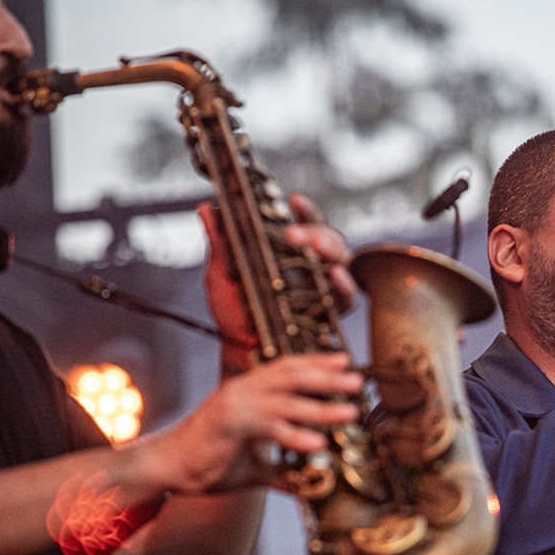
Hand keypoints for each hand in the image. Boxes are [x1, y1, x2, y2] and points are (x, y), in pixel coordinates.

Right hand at [137, 352, 363, 494]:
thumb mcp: (253, 466)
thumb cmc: (206, 462)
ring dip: (320, 406)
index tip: (345, 361)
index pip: (286, 367)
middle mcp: (242, 391)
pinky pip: (267, 426)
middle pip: (291, 375)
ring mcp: (234, 405)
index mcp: (248, 390)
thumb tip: (305, 483)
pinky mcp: (227, 425)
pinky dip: (294, 434)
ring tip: (348, 412)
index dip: (316, 361)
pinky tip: (316, 442)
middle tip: (358, 381)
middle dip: (328, 376)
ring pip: (285, 400)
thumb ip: (280, 471)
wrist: (166, 468)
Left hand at [199, 193, 358, 376]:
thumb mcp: (221, 276)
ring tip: (314, 247)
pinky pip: (347, 298)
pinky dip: (344, 285)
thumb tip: (207, 208)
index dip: (305, 210)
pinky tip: (334, 277)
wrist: (241, 355)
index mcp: (290, 253)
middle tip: (293, 234)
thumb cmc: (235, 317)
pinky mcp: (331, 314)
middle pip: (329, 238)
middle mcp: (311, 267)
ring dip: (330, 249)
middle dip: (315, 230)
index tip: (294, 199)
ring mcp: (324, 289)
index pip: (306, 224)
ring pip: (342, 260)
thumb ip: (220, 243)